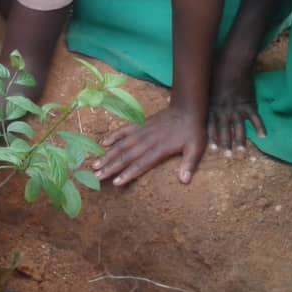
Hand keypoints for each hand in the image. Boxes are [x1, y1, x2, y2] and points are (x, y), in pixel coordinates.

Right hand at [92, 106, 206, 185]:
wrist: (186, 109)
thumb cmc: (192, 131)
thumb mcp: (196, 148)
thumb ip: (189, 164)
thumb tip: (184, 181)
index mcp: (159, 149)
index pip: (141, 164)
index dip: (128, 173)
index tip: (116, 182)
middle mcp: (146, 141)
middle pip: (126, 156)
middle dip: (111, 167)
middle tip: (97, 176)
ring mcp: (141, 132)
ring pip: (121, 145)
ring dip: (108, 155)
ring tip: (95, 164)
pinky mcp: (139, 125)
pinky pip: (123, 130)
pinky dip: (113, 136)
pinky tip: (103, 143)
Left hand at [208, 60, 264, 155]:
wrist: (232, 63)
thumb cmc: (216, 71)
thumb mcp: (204, 86)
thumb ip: (201, 97)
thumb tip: (186, 100)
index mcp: (212, 107)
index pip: (210, 127)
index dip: (212, 138)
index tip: (213, 149)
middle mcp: (224, 110)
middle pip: (225, 131)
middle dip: (225, 145)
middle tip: (226, 156)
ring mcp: (237, 108)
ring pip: (239, 128)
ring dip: (240, 141)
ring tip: (241, 152)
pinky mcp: (249, 103)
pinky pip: (256, 118)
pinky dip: (260, 127)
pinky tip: (263, 136)